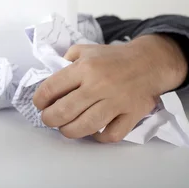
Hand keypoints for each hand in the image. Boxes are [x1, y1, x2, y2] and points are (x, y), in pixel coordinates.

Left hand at [32, 35, 187, 142]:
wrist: (149, 62)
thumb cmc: (112, 57)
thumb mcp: (85, 50)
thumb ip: (65, 61)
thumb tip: (51, 81)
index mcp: (85, 67)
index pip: (52, 88)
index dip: (40, 99)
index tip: (39, 104)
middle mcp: (99, 85)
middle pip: (64, 111)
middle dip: (49, 119)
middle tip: (48, 118)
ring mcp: (116, 102)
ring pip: (85, 127)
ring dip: (69, 131)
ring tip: (65, 127)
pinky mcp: (131, 115)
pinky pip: (111, 135)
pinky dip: (98, 137)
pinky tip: (92, 131)